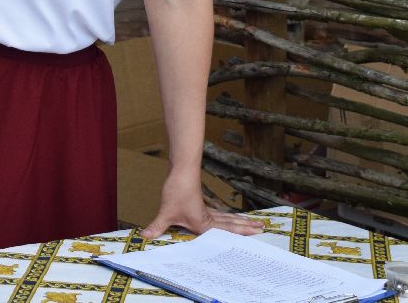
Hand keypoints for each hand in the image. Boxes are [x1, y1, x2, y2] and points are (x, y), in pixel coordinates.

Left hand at [139, 171, 264, 240]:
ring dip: (240, 222)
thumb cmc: (178, 191)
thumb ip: (157, 226)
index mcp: (204, 224)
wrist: (182, 171)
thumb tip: (145, 236)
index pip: (227, 232)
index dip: (242, 234)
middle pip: (232, 225)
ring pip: (227, 219)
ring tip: (254, 223)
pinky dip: (228, 219)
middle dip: (246, 228)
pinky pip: (219, 216)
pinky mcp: (201, 206)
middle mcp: (208, 218)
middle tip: (262, 228)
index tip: (257, 234)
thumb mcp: (166, 212)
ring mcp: (206, 211)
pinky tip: (230, 220)